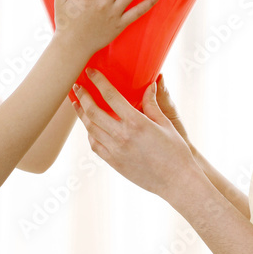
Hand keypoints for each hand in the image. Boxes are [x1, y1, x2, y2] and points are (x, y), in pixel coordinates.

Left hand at [73, 68, 198, 197]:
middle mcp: (122, 136)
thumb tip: (149, 85)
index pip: (111, 96)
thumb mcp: (165, 124)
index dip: (98, 81)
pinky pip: (95, 145)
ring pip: (90, 128)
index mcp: (136, 122)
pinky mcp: (114, 162)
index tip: (90, 72)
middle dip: (82, 96)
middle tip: (76, 86)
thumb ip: (152, 104)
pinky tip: (89, 126)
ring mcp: (116, 151)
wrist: (176, 181)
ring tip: (76, 103)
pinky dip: (89, 133)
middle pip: (93, 111)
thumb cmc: (175, 152)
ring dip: (81, 114)